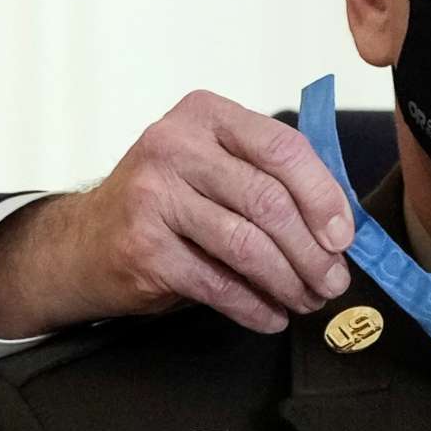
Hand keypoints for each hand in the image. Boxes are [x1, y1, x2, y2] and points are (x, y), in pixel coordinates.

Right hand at [0, 91, 354, 337]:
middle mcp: (173, 145)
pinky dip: (255, 306)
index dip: (324, 197)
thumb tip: (343, 224)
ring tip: (309, 301)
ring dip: (290, 282)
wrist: (84, 242)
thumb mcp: (213, 167)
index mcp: (203, 114)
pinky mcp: (143, 247)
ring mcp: (152, 195)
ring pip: (248, 246)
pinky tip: (272, 316)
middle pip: (269, 202)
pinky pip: (219, 284)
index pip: (283, 148)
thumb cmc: (167, 203)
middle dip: (313, 251)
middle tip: (334, 282)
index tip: (345, 237)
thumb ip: (269, 176)